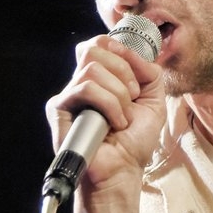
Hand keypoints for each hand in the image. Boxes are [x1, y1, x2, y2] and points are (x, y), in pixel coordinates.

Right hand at [45, 32, 165, 189]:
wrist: (124, 170)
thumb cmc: (134, 140)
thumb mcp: (154, 100)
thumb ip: (149, 71)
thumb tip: (133, 53)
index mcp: (101, 77)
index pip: (101, 42)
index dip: (122, 52)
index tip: (137, 79)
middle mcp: (82, 82)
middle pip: (94, 47)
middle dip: (123, 70)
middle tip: (133, 96)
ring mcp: (69, 95)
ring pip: (92, 69)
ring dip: (119, 94)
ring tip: (123, 117)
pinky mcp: (59, 109)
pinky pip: (84, 90)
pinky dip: (109, 105)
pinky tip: (114, 123)